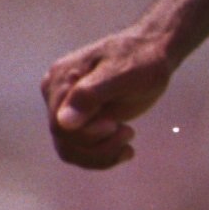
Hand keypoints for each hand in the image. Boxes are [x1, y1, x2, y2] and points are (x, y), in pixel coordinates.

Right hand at [42, 28, 174, 168]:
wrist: (152, 53)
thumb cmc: (140, 59)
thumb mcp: (121, 74)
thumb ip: (90, 95)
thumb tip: (64, 121)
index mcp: (60, 80)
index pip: (60, 126)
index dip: (88, 135)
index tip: (116, 125)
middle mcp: (56, 95)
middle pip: (65, 142)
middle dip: (99, 146)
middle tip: (129, 132)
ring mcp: (66, 108)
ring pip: (71, 150)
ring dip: (102, 154)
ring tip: (129, 137)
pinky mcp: (80, 119)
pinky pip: (82, 150)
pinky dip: (104, 156)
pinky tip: (127, 150)